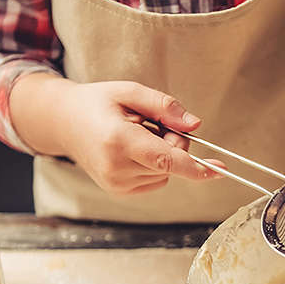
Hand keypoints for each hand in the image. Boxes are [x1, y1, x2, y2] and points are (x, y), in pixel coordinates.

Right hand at [11, 75, 221, 194]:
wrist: (64, 123)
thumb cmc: (98, 103)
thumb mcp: (130, 91)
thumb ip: (165, 106)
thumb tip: (196, 126)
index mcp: (119, 140)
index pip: (166, 159)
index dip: (197, 167)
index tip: (221, 171)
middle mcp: (116, 168)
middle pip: (171, 163)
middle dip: (173, 141)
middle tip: (150, 123)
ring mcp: (116, 184)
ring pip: (166, 173)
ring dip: (161, 154)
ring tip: (134, 136)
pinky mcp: (119, 191)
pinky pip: (156, 180)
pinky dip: (153, 166)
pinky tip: (132, 151)